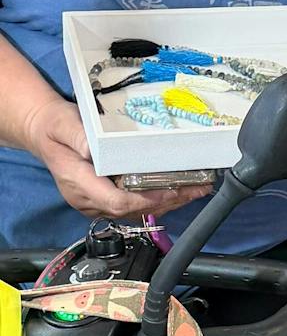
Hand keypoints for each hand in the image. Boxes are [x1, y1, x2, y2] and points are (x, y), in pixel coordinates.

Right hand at [25, 98, 212, 220]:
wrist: (42, 132)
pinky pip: (128, 205)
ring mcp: (92, 200)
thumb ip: (79, 136)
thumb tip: (95, 148)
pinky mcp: (99, 197)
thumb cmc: (54, 126)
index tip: (171, 190)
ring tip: (193, 191)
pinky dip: (152, 200)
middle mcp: (85, 197)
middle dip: (165, 202)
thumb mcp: (64, 124)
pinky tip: (173, 191)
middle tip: (195, 190)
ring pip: (131, 211)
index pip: (115, 201)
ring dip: (164, 203)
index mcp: (78, 182)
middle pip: (129, 210)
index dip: (145, 200)